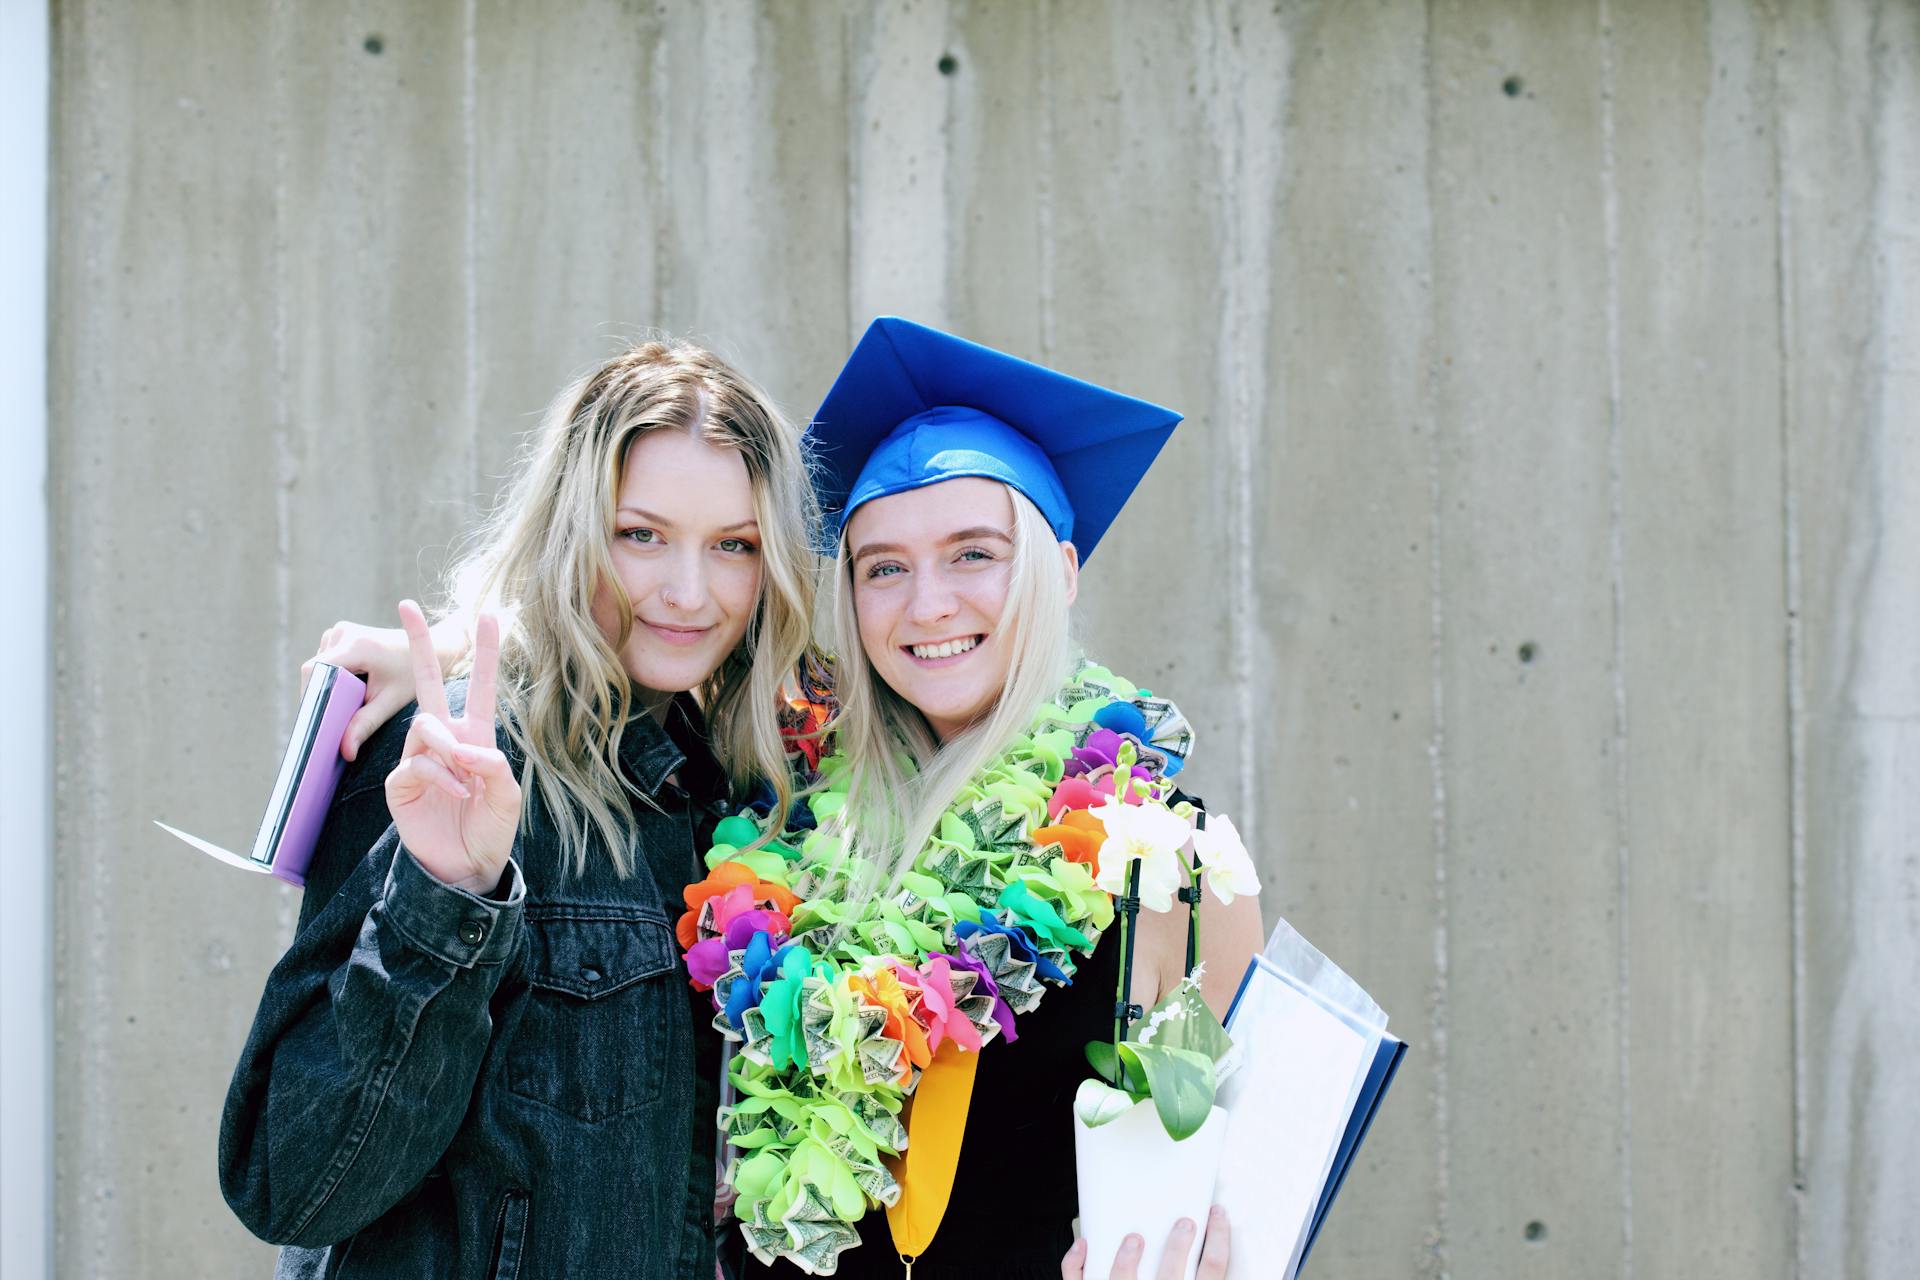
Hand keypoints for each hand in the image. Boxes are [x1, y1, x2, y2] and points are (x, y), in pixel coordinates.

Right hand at [306, 614, 471, 760]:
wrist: (431, 649)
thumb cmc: (413, 675)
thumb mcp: (391, 701)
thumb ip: (365, 724)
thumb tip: (344, 751)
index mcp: (357, 645)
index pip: (315, 671)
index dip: (310, 696)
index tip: (316, 720)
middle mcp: (344, 633)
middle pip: (314, 670)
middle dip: (320, 696)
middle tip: (331, 722)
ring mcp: (341, 631)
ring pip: (318, 666)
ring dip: (327, 686)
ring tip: (346, 704)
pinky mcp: (341, 635)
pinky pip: (325, 660)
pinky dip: (332, 677)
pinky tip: (349, 690)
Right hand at [383, 601, 519, 894]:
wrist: (466, 866)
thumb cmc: (490, 829)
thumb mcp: (506, 796)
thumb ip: (492, 765)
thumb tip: (462, 745)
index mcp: (476, 735)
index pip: (481, 686)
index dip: (485, 652)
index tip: (487, 614)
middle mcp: (445, 740)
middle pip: (429, 683)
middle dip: (418, 644)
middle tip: (405, 605)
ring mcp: (419, 757)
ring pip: (425, 726)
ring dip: (448, 749)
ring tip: (465, 782)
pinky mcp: (400, 781)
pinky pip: (416, 762)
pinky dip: (440, 776)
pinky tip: (455, 793)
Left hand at [1060, 1206, 1228, 1279]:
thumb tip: (1200, 1253)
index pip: (1213, 1270)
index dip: (1219, 1238)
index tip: (1217, 1213)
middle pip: (1173, 1272)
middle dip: (1179, 1241)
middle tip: (1183, 1221)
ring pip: (1122, 1279)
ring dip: (1127, 1256)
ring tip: (1133, 1237)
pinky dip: (1077, 1263)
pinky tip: (1083, 1246)